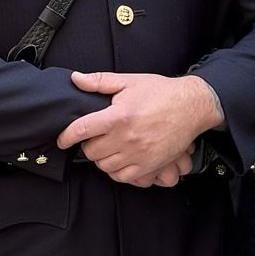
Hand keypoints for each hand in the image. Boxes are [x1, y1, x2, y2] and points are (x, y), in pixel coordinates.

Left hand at [58, 72, 221, 186]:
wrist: (192, 106)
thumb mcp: (129, 81)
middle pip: (91, 151)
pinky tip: (119, 159)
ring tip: (107, 147)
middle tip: (94, 137)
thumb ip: (100, 81)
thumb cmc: (161, 92)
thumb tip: (76, 79)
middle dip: (87, 145)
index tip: (62, 139)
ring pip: (105, 166)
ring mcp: (138, 154)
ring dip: (101, 158)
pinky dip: (116, 171)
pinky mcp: (149, 165)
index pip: (82, 130)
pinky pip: (123, 177)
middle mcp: (126, 138)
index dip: (66, 136)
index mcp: (118, 116)